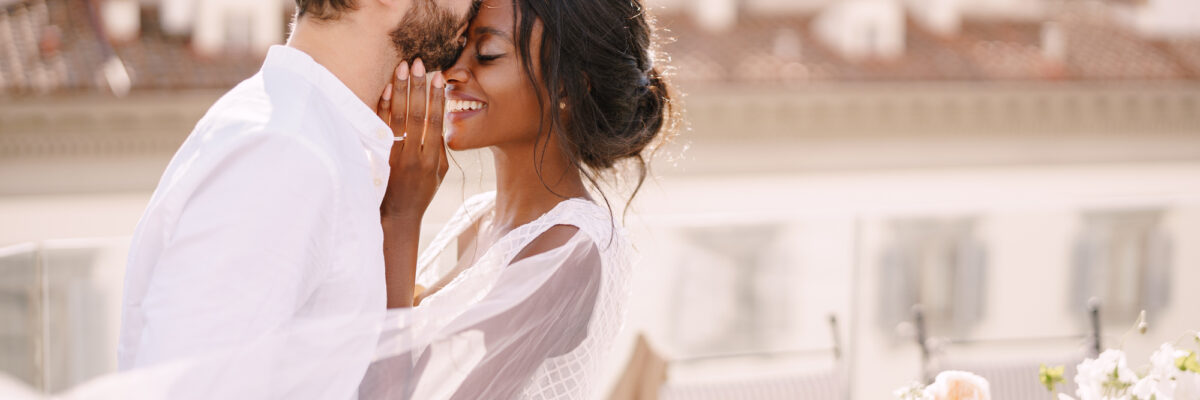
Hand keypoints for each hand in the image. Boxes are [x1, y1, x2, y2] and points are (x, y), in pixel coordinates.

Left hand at [377, 59, 448, 222]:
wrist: (396, 217)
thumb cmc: (421, 193)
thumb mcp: (439, 174)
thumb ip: (440, 149)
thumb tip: (439, 122)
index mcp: (432, 159)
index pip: (436, 122)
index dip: (438, 98)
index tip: (439, 76)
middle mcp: (414, 156)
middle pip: (417, 115)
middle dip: (418, 87)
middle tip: (418, 63)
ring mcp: (395, 156)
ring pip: (398, 117)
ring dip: (401, 90)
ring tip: (402, 67)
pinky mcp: (379, 157)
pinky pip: (381, 127)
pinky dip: (384, 107)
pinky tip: (387, 89)